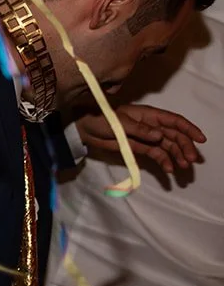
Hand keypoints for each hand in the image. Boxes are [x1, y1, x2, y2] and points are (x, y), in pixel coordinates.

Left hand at [76, 104, 203, 172]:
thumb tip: (160, 136)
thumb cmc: (101, 118)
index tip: (201, 140)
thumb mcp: (119, 122)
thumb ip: (139, 130)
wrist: (84, 128)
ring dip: (177, 156)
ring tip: (182, 167)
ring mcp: (147, 138)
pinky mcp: (140, 147)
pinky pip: (156, 154)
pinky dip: (164, 162)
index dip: (189, 129)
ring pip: (168, 147)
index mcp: (149, 115)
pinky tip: (168, 170)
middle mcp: (152, 126)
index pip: (174, 121)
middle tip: (190, 160)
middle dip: (185, 147)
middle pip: (175, 136)